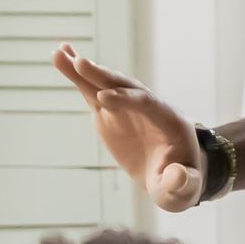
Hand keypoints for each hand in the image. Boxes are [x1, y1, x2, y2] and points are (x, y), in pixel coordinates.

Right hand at [54, 44, 203, 211]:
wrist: (172, 177)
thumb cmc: (180, 185)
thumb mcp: (184, 190)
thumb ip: (182, 183)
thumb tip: (178, 175)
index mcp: (170, 122)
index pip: (149, 105)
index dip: (127, 99)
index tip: (103, 98)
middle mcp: (150, 108)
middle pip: (127, 87)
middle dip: (105, 77)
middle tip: (80, 64)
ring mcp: (128, 108)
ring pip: (106, 84)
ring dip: (86, 70)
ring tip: (61, 53)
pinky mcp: (110, 112)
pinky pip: (93, 90)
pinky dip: (77, 76)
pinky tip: (60, 56)